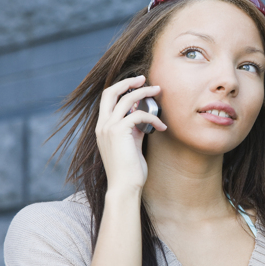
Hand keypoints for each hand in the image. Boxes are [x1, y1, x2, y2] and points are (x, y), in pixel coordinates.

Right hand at [95, 75, 166, 192]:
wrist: (124, 186)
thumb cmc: (130, 169)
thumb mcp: (130, 143)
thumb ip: (133, 128)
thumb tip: (143, 115)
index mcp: (102, 127)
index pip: (108, 99)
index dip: (122, 88)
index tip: (138, 84)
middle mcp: (102, 125)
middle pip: (110, 92)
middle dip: (128, 82)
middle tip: (145, 78)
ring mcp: (108, 128)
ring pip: (126, 99)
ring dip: (144, 92)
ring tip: (158, 91)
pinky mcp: (119, 132)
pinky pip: (139, 114)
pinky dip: (153, 118)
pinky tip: (162, 127)